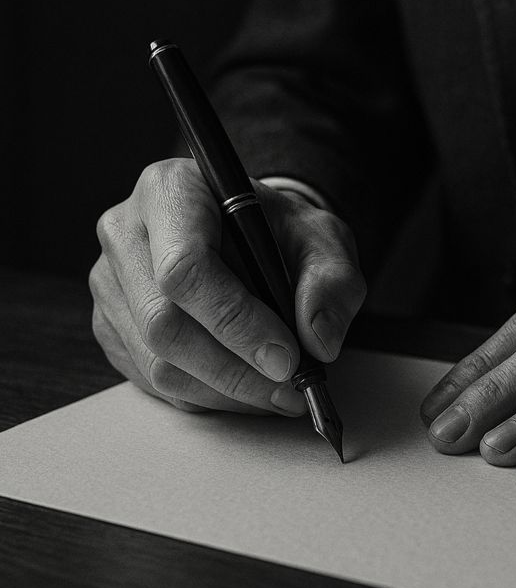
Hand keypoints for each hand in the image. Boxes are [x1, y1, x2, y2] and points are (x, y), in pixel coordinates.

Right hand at [89, 159, 365, 414]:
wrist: (250, 235)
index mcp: (172, 192)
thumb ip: (331, 282)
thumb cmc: (281, 232)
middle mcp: (126, 233)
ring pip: (156, 362)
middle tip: (291, 389)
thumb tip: (319, 341)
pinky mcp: (111, 325)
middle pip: (164, 323)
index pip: (185, 268)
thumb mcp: (324, 239)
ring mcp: (111, 283)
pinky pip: (151, 380)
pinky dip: (206, 395)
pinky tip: (246, 386)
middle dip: (235, 370)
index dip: (236, 322)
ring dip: (225, 391)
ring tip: (278, 392)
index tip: (286, 357)